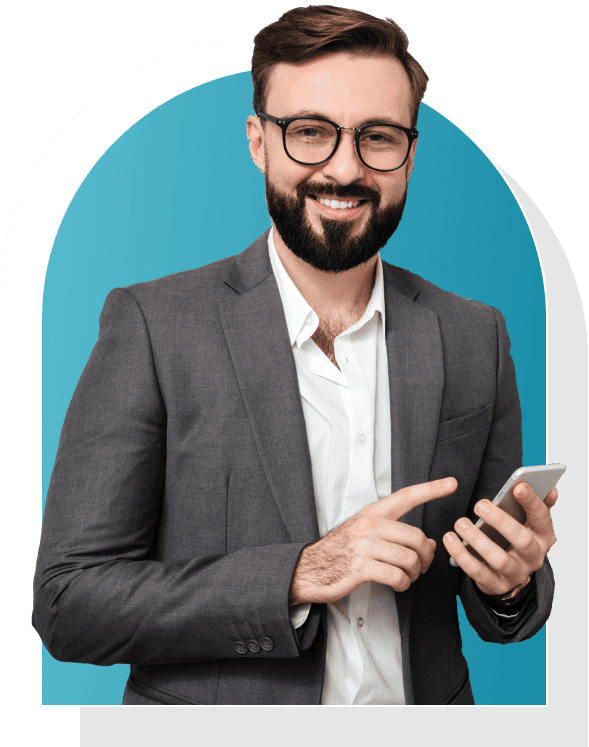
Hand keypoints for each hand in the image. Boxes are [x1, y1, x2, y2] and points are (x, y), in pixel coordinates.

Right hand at [288, 477, 457, 605]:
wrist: (309, 569)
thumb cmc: (340, 552)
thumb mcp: (365, 534)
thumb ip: (396, 534)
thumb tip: (428, 543)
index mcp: (371, 513)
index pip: (406, 497)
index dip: (431, 490)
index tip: (451, 484)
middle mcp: (369, 526)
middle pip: (416, 537)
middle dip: (425, 556)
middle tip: (422, 565)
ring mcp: (364, 546)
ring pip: (410, 559)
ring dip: (414, 573)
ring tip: (407, 576)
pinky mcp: (361, 568)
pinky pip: (397, 576)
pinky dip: (403, 584)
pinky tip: (397, 583)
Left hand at [443, 481, 557, 596]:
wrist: (509, 574)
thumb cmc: (516, 537)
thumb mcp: (529, 523)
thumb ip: (536, 505)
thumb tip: (551, 490)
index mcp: (543, 537)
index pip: (542, 518)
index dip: (532, 502)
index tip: (518, 486)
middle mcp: (534, 558)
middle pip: (522, 540)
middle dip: (501, 521)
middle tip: (480, 504)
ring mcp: (516, 574)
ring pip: (499, 559)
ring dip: (477, 539)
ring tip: (460, 522)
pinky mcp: (496, 585)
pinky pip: (477, 572)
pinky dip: (461, 555)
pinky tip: (450, 539)